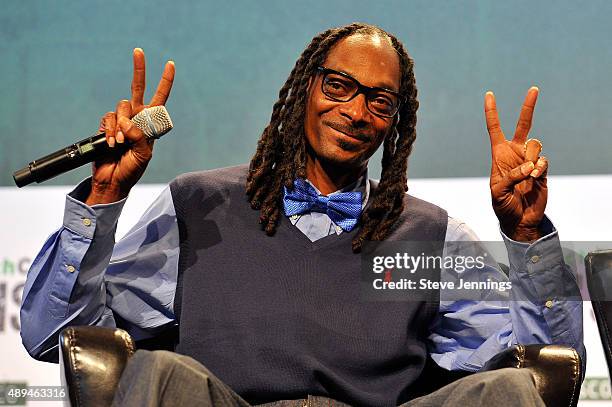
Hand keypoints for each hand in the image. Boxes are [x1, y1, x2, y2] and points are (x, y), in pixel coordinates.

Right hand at [86, 48, 174, 204]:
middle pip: (137, 89)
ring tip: (121, 143)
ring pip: (121, 107)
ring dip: (121, 126)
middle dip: (139, 69)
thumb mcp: (144, 154)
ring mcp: (121, 121)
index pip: (160, 98)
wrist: (114, 179)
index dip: (165, 82)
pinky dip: (109, 131)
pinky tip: (111, 144)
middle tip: (138, 51)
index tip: (170, 64)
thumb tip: (127, 123)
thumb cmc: (133, 169)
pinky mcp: (106, 126)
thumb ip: (139, 136)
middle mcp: (136, 118)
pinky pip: (108, 119)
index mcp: (151, 123)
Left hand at [485, 87, 548, 241]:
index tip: (489, 94)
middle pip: (523, 125)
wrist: (519, 218)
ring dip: (531, 158)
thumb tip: (529, 166)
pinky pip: (544, 160)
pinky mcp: (542, 169)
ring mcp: (530, 159)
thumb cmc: (503, 205)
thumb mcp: (498, 191)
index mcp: (499, 154)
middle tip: (534, 89)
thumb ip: (511, 176)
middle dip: (528, 107)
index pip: (495, 128)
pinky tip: (534, 178)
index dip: (492, 112)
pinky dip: (539, 168)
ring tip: (527, 175)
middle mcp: (515, 153)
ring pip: (535, 145)